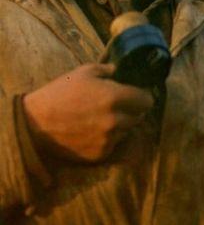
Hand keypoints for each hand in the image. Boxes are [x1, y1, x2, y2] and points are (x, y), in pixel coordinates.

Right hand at [23, 63, 152, 162]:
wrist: (35, 123)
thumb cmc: (59, 93)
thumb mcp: (84, 72)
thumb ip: (109, 70)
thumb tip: (123, 71)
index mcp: (114, 98)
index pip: (147, 101)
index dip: (142, 97)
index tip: (136, 96)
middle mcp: (115, 121)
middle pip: (139, 117)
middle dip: (131, 110)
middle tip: (115, 106)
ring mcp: (108, 140)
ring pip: (126, 131)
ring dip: (120, 125)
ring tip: (99, 118)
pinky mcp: (100, 154)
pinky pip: (113, 145)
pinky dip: (107, 139)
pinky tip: (91, 131)